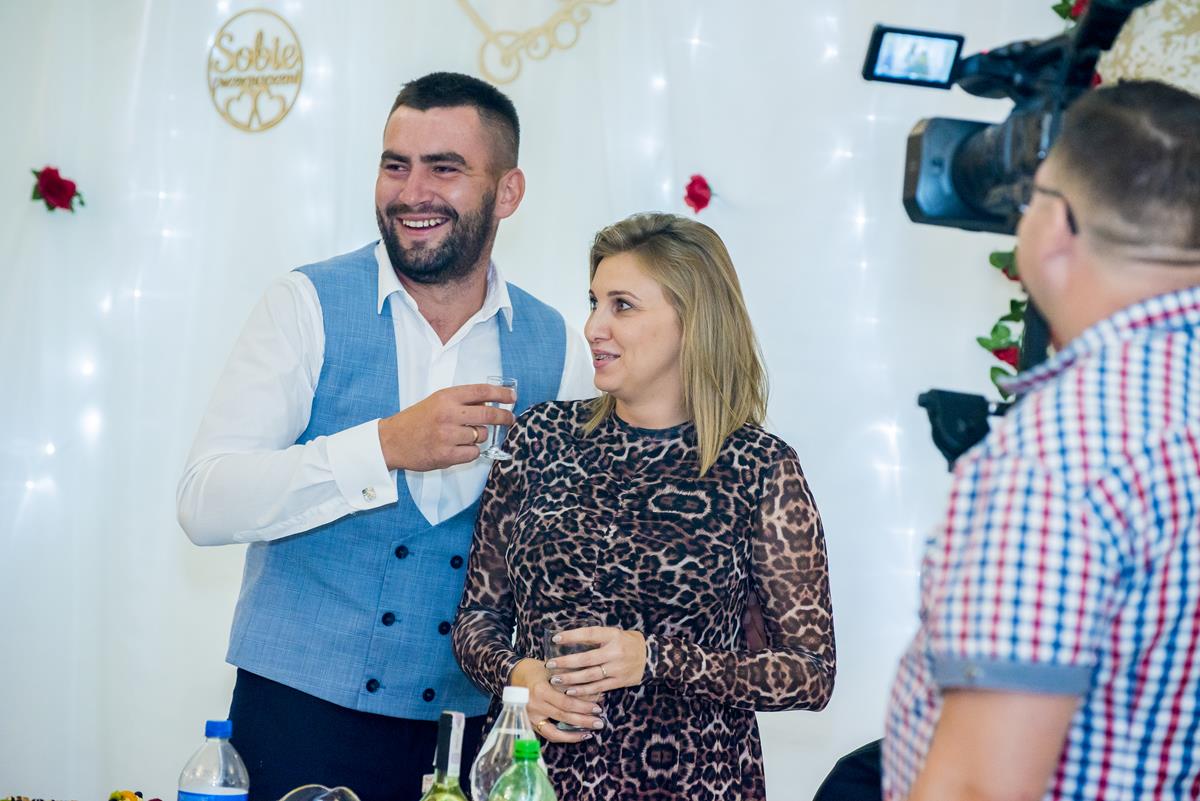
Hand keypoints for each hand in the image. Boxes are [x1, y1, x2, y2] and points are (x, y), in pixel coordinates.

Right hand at [377, 384, 515, 470]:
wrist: (392, 441)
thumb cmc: (416, 420)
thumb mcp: (437, 402)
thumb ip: (461, 402)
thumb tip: (490, 405)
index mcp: (446, 397)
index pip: (481, 392)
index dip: (500, 394)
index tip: (512, 397)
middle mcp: (448, 414)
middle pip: (488, 415)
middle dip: (504, 417)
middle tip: (510, 419)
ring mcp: (447, 436)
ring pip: (481, 436)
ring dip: (478, 437)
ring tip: (461, 436)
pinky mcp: (446, 455)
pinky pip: (473, 453)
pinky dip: (470, 452)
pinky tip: (457, 448)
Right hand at [509, 658, 604, 743]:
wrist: (515, 675)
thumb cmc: (538, 670)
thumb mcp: (553, 670)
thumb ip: (571, 680)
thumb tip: (595, 692)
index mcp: (540, 690)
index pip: (566, 702)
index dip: (583, 706)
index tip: (599, 707)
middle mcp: (534, 706)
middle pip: (563, 716)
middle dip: (584, 720)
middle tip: (600, 722)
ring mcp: (531, 717)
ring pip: (555, 731)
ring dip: (574, 734)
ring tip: (590, 733)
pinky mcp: (531, 724)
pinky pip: (548, 735)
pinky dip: (564, 737)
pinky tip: (577, 736)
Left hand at [547, 626, 645, 695]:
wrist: (651, 657)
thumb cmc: (627, 643)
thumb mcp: (614, 634)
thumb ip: (597, 637)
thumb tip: (570, 639)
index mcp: (613, 635)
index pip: (590, 634)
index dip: (572, 636)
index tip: (556, 639)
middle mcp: (615, 652)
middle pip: (587, 658)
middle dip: (566, 662)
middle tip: (550, 664)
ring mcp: (617, 668)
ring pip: (590, 675)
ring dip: (571, 678)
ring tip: (556, 679)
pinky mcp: (619, 682)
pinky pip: (598, 687)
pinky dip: (583, 690)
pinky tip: (570, 691)